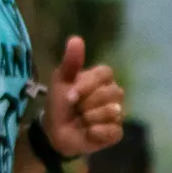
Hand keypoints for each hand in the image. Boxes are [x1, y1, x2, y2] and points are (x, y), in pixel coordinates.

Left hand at [42, 36, 125, 156]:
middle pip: (111, 92)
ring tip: (81, 120)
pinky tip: (87, 132)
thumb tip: (76, 39)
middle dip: (87, 103)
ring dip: (90, 118)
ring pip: (113, 111)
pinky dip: (96, 132)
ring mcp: (117, 114)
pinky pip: (113, 130)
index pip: (106, 73)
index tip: (71, 95)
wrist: (54, 132)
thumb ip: (70, 62)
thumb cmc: (60, 103)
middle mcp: (113, 94)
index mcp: (101, 79)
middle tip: (76, 108)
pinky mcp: (115, 133)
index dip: (88, 84)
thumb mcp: (60, 81)